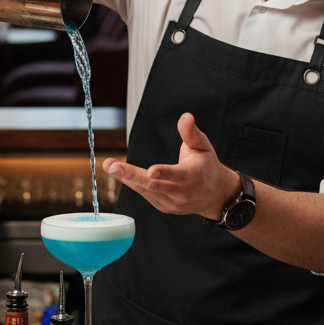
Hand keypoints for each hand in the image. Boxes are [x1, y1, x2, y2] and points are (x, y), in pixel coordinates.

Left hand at [102, 113, 240, 220]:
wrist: (215, 196)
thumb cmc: (207, 167)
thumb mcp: (203, 146)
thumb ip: (191, 132)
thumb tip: (186, 116)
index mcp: (192, 176)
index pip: (177, 175)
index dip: (164, 173)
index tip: (151, 170)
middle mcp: (181, 193)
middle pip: (153, 185)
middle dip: (130, 175)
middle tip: (112, 166)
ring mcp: (171, 203)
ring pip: (145, 190)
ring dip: (125, 178)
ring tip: (108, 166)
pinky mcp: (163, 207)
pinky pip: (145, 194)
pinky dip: (132, 183)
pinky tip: (120, 172)